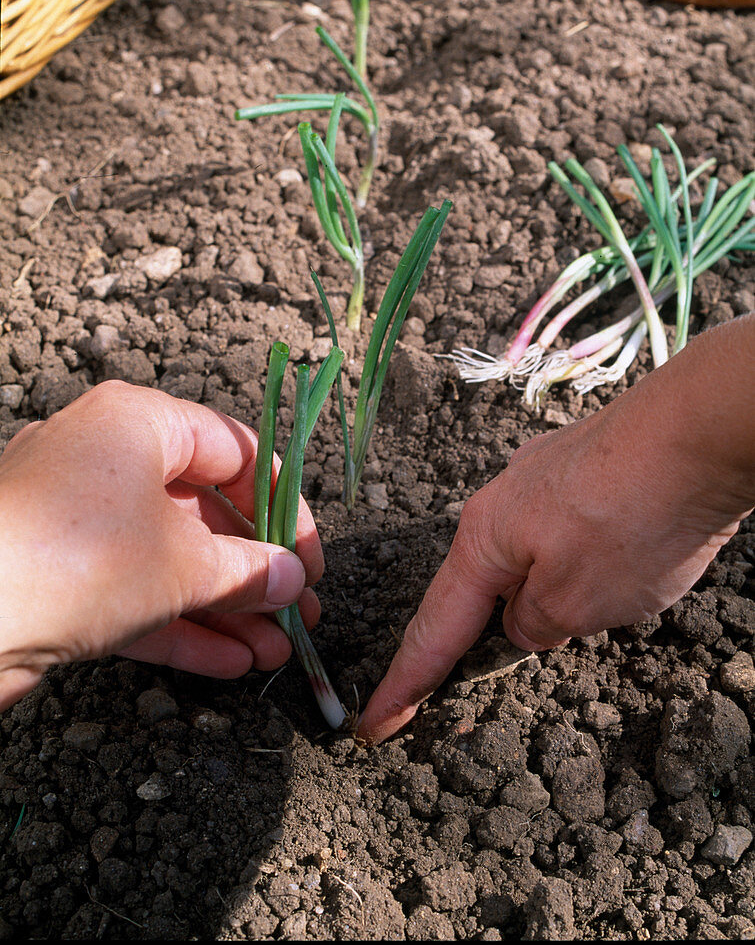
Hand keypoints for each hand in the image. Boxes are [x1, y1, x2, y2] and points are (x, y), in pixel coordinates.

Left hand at [0, 381, 323, 708]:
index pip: (234, 451)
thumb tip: (292, 581)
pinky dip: (180, 624)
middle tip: (300, 612)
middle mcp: (105, 459)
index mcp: (138, 424)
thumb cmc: (79, 558)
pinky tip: (231, 664)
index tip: (310, 557)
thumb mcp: (183, 564)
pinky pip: (132, 592)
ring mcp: (77, 520)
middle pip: (203, 511)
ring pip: (170, 559)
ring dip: (226, 606)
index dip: (284, 505)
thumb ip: (248, 570)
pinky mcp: (57, 574)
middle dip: (256, 569)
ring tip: (278, 651)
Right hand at [360, 318, 753, 742]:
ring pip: (527, 556)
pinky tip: (606, 567)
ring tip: (567, 623)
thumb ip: (536, 625)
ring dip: (536, 595)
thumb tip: (522, 622)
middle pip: (478, 585)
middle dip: (468, 637)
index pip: (434, 630)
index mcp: (484, 540)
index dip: (405, 685)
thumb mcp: (577, 604)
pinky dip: (572, 563)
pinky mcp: (591, 466)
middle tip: (451, 684)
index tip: (373, 727)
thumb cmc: (633, 517)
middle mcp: (504, 501)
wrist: (700, 428)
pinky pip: (563, 531)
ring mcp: (547, 477)